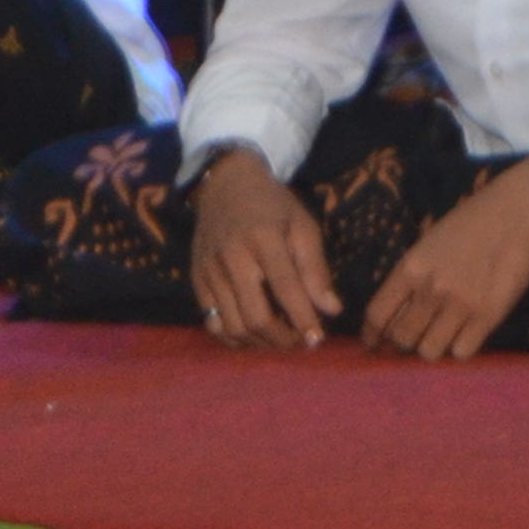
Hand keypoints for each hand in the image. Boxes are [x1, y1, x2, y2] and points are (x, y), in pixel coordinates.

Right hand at [190, 145, 343, 348]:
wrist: (225, 186)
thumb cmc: (273, 206)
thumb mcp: (302, 227)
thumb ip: (316, 269)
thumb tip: (332, 310)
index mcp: (263, 238)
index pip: (285, 287)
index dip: (302, 318)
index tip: (317, 340)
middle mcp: (232, 257)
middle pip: (255, 316)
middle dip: (282, 338)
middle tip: (300, 341)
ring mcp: (210, 271)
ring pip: (233, 326)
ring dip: (261, 342)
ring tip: (281, 339)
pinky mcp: (197, 280)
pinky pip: (212, 323)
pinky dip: (235, 338)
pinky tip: (254, 336)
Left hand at [365, 163, 528, 358]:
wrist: (515, 213)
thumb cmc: (469, 226)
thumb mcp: (427, 246)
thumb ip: (411, 279)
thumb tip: (394, 316)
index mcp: (410, 269)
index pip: (377, 315)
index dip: (372, 336)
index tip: (375, 344)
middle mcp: (431, 289)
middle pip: (401, 339)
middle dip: (403, 344)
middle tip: (415, 339)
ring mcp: (460, 304)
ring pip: (429, 351)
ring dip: (433, 348)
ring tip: (443, 336)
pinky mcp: (489, 314)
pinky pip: (462, 352)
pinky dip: (461, 348)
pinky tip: (467, 334)